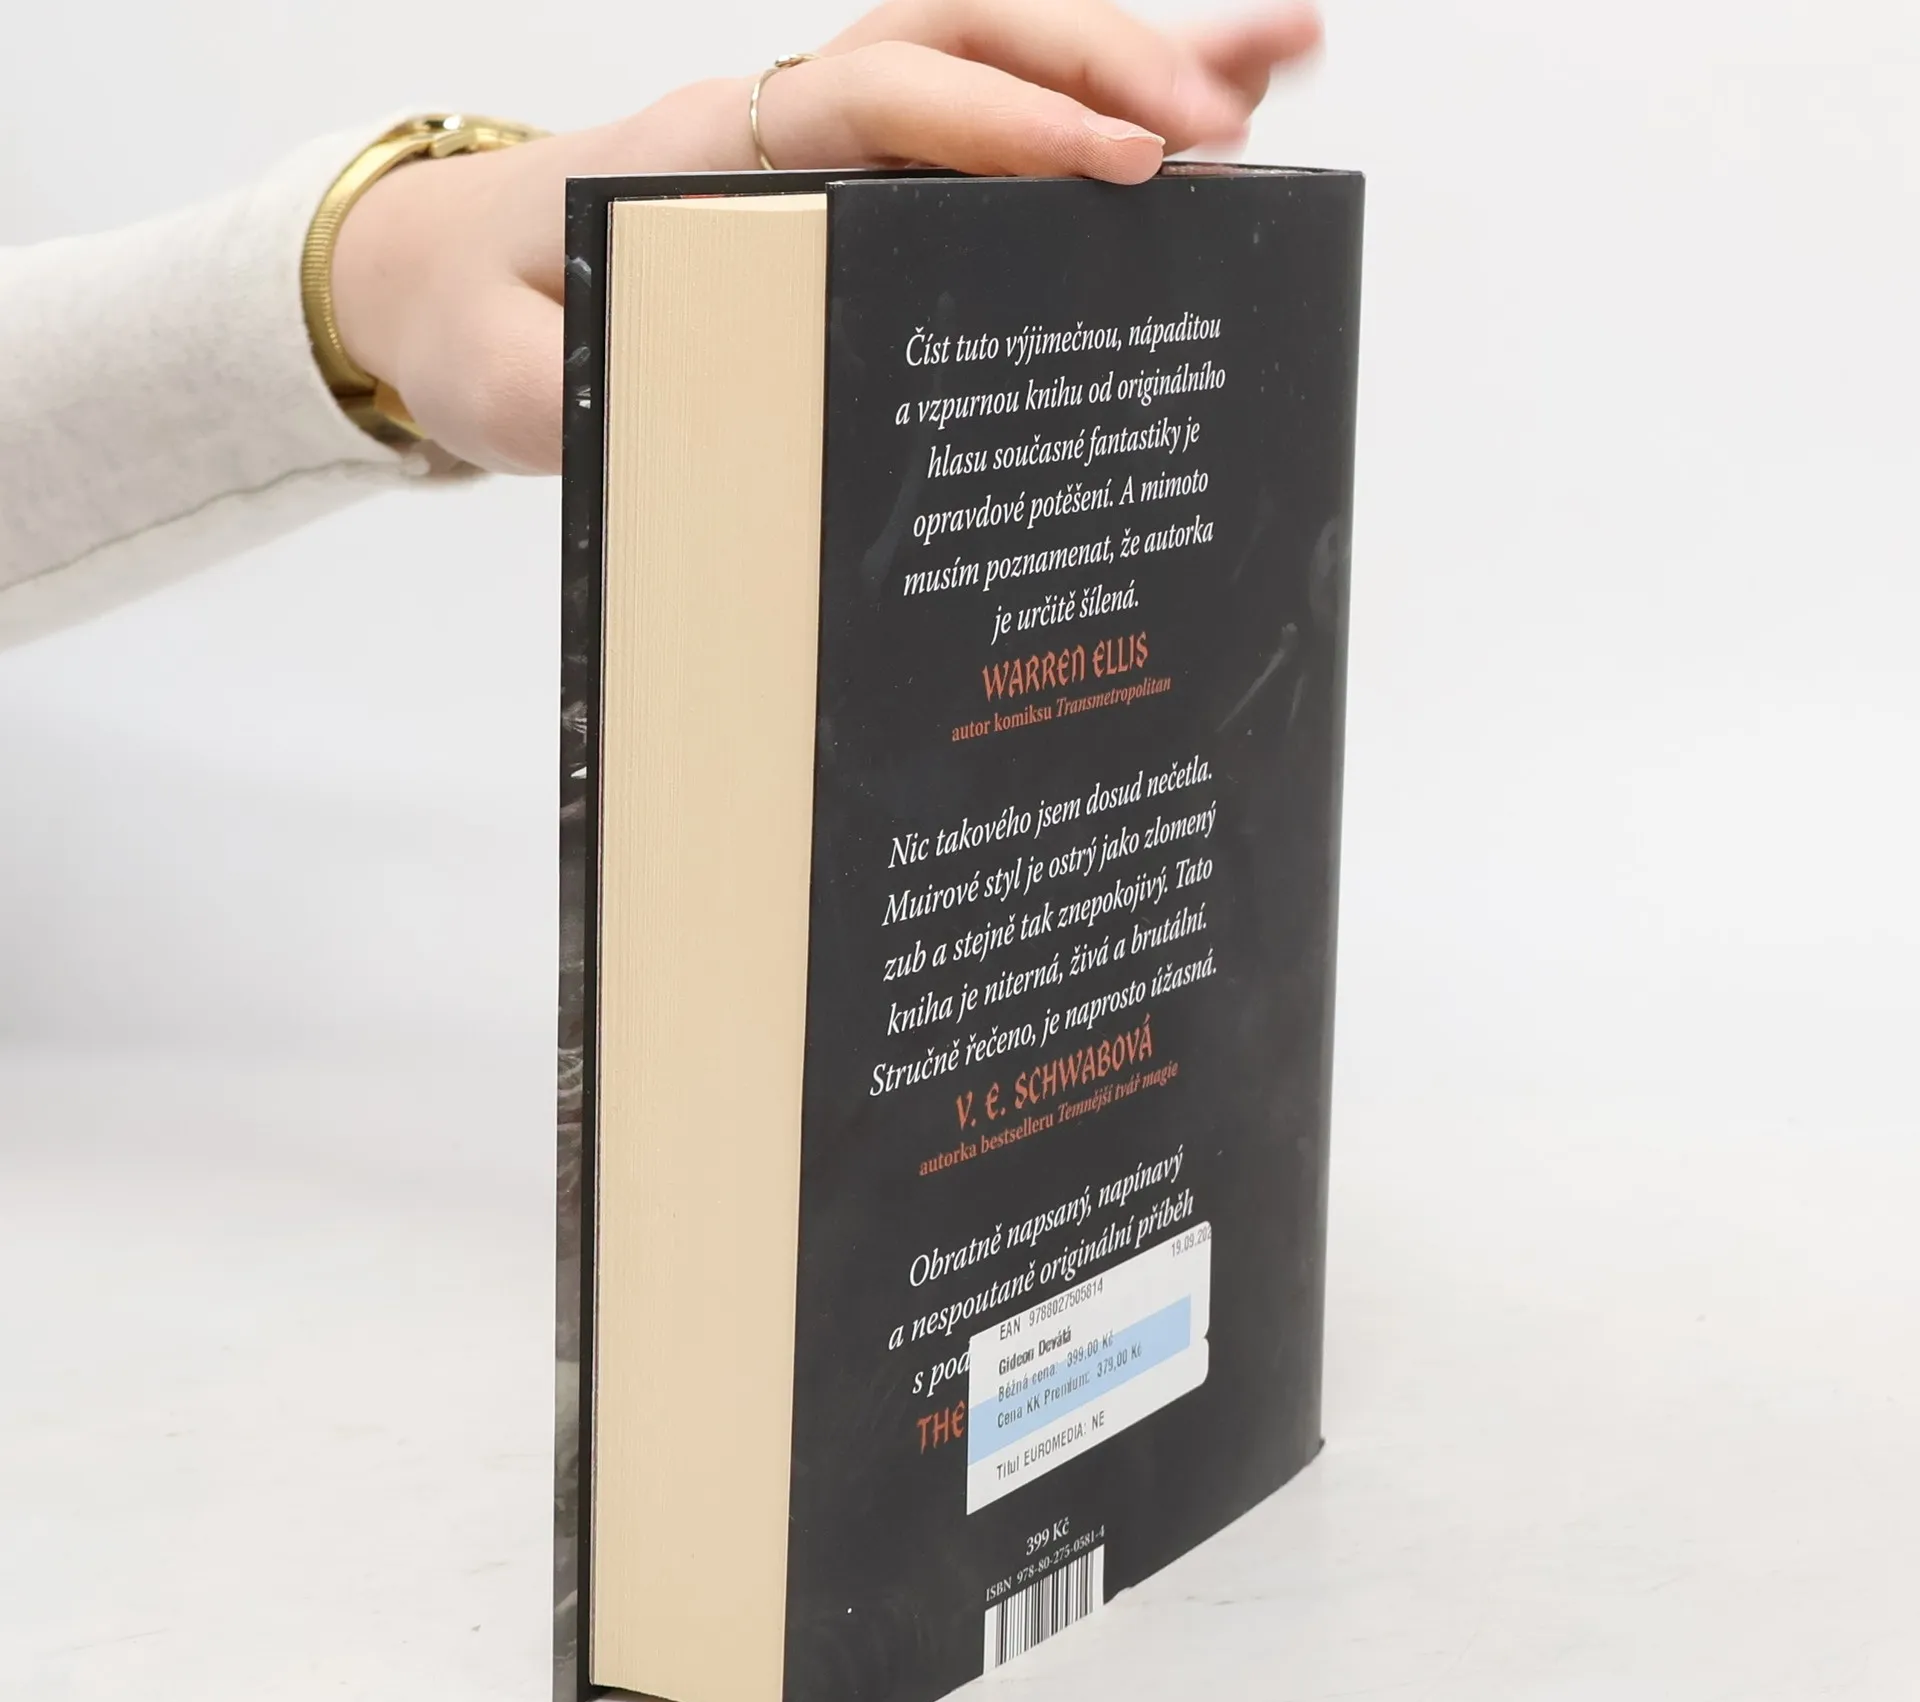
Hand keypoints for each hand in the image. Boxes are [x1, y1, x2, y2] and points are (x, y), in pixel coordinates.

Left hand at [330, 0, 1322, 474]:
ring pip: (998, 56)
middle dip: (1100, 68)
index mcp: (715, 150)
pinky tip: (1211, 108)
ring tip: (1280, 65)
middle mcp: (788, 120)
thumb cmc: (482, 322)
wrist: (444, 282)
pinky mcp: (858, 178)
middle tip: (1221, 134)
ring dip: (1134, 52)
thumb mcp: (511, 378)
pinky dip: (1094, 101)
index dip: (1005, 119)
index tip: (1117, 163)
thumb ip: (590, 388)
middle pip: (967, 39)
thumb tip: (723, 419)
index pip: (883, 99)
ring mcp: (831, 140)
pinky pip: (985, 120)